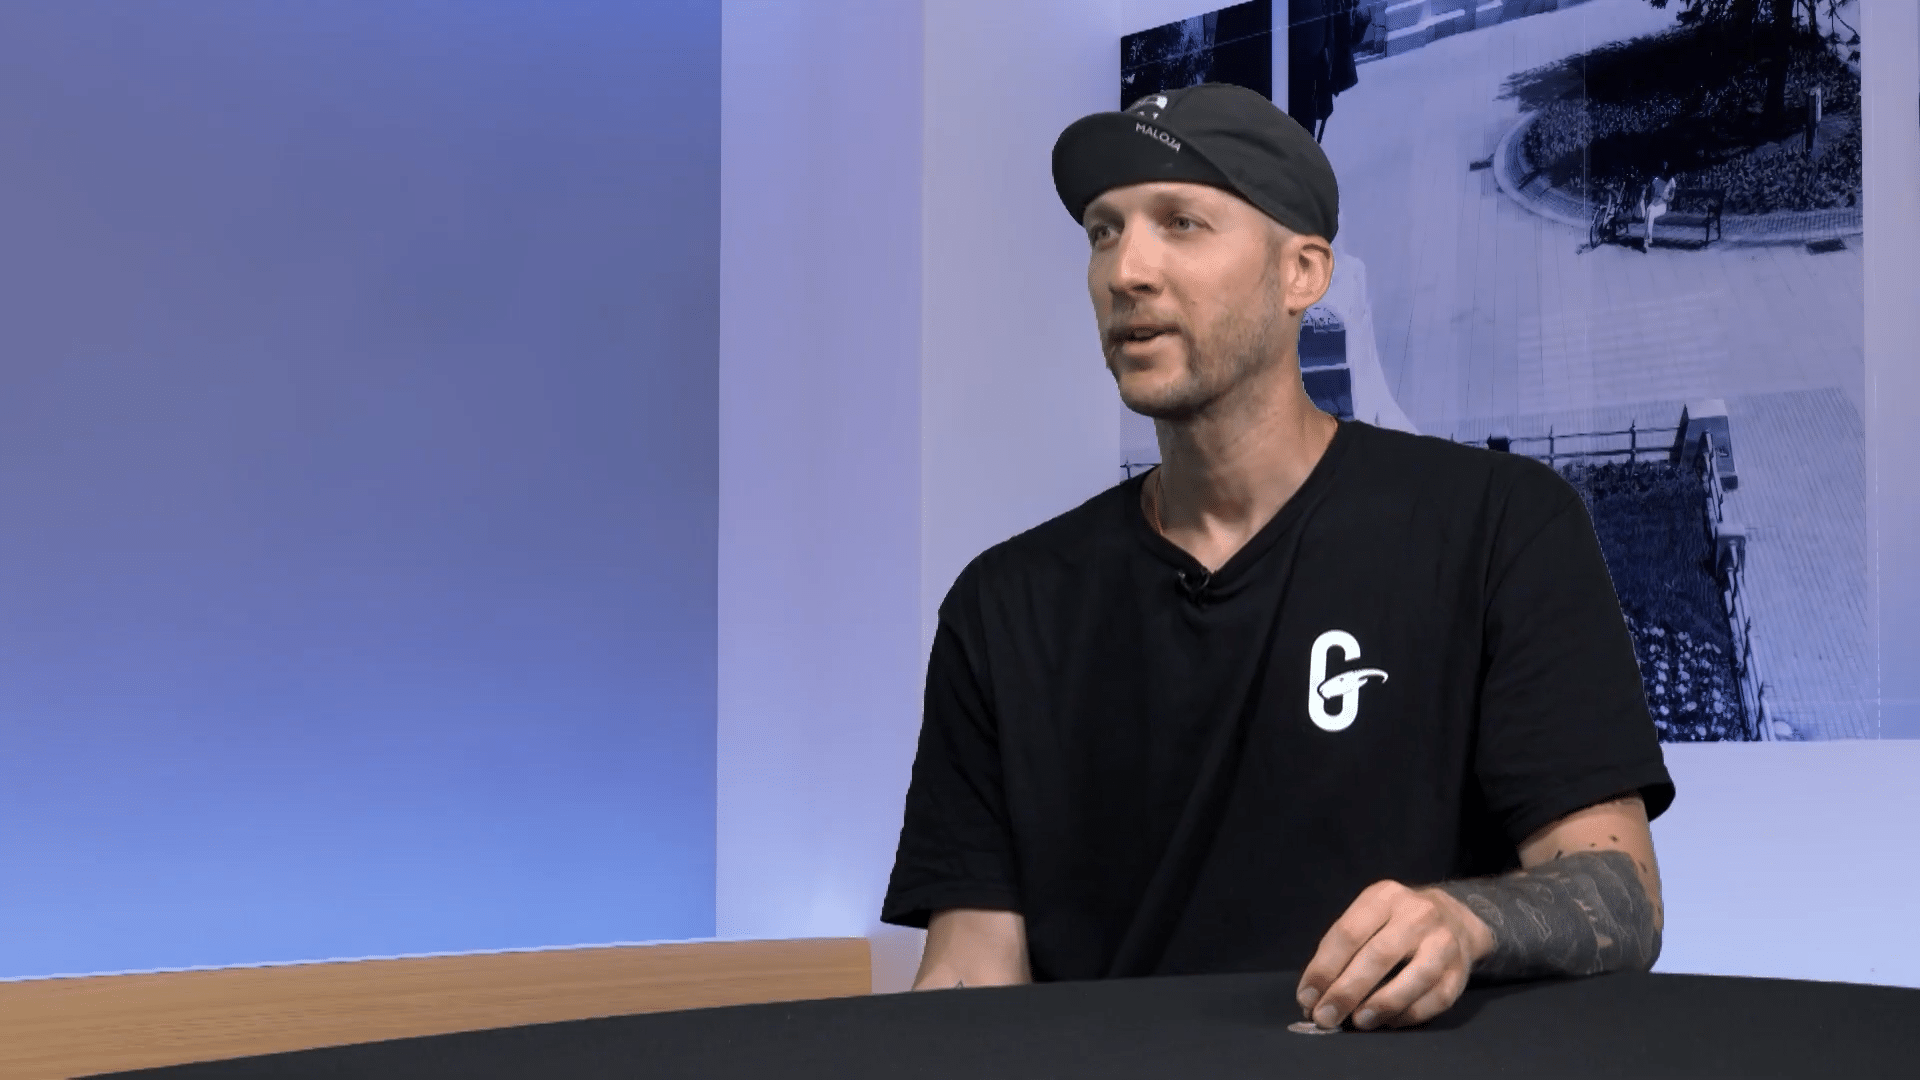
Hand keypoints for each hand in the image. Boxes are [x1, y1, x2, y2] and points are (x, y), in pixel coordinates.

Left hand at [1294, 881, 1491, 1030]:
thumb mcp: (1367, 918)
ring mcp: (1444, 942)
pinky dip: (1408, 1014)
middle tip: (1325, 1017)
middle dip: (1347, 991)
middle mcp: (1417, 915)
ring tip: (1358, 1022)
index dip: (1324, 969)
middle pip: (1379, 956)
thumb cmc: (1393, 924)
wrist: (1454, 918)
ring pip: (1415, 978)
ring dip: (1382, 1004)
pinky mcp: (1460, 971)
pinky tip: (1386, 1022)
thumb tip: (1313, 996)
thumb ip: (1341, 951)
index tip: (1306, 997)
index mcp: (1384, 897)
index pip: (1348, 933)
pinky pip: (1435, 998)